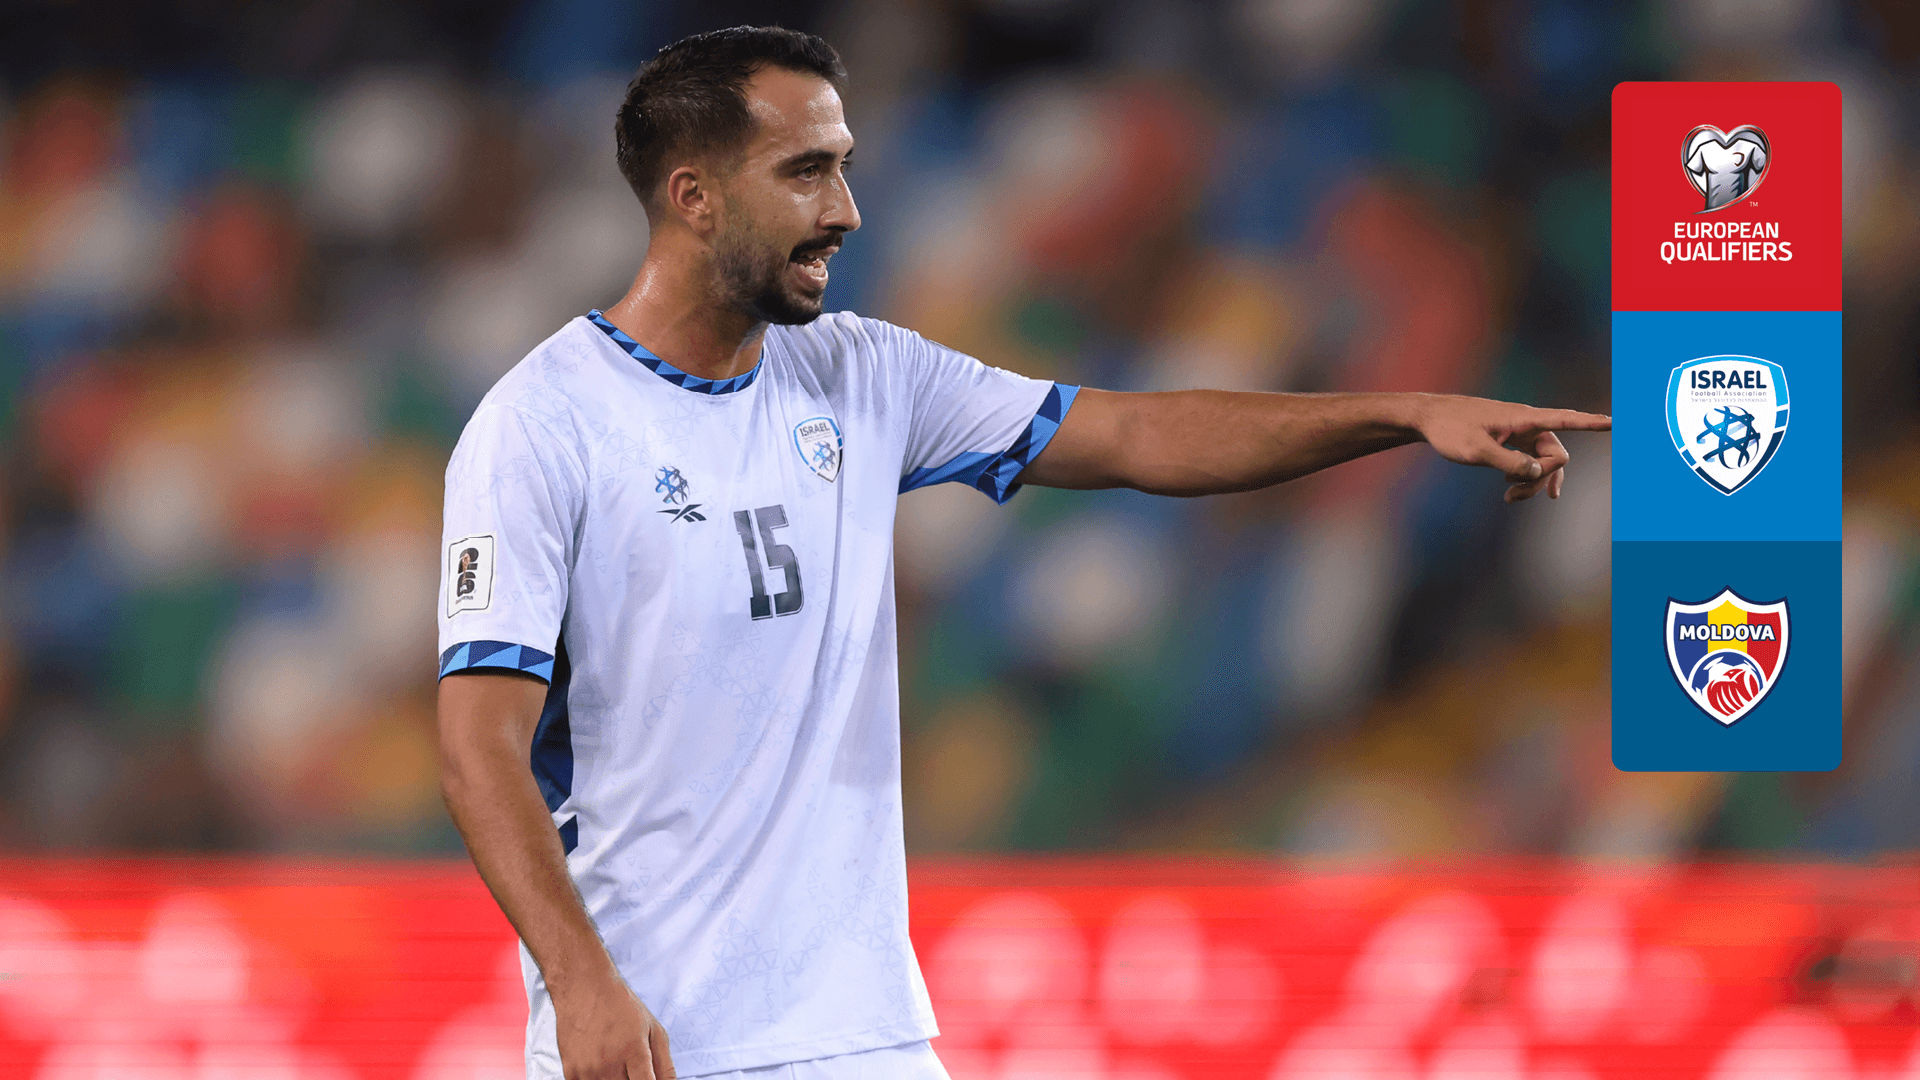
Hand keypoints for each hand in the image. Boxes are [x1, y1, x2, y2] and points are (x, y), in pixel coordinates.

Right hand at [554, 974, 675, 1079]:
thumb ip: (665, 1064)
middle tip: (630, 1063)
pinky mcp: (570, 1072)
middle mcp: (609, 1063)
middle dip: (631, 1078)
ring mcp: (587, 1069)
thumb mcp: (654, 1029)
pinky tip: (598, 1061)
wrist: (584, 987)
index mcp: (633, 1051)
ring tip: (613, 1058)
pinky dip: (596, 1078)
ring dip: (614, 1078)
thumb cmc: (620, 1005)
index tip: (648, 1079)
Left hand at [1409, 395, 1611, 502]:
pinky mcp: (1510, 438)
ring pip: (1542, 459)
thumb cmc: (1450, 430)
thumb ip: (1508, 462)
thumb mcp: (1476, 451)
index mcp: (1523, 418)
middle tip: (1511, 497)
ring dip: (1532, 482)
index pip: (1565, 419)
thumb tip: (1537, 472)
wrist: (1428, 418)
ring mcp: (1519, 430)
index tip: (1614, 422)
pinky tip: (1510, 490)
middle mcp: (1527, 422)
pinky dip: (1525, 475)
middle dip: (1542, 478)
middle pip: (1555, 453)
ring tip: (1508, 499)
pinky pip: (1530, 458)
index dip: (1590, 423)